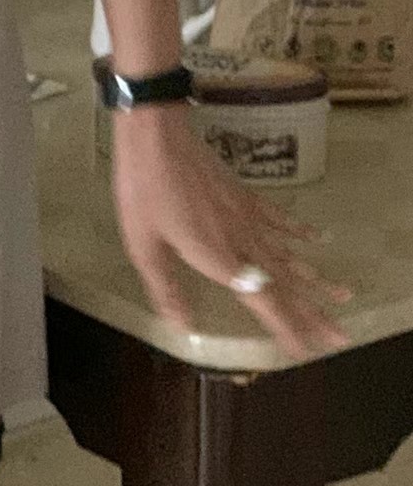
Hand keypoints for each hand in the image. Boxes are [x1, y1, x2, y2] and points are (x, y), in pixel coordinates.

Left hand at [112, 105, 352, 358]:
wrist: (156, 135)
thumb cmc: (144, 188)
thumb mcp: (143, 243)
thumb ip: (164, 286)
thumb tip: (181, 325)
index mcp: (218, 257)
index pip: (262, 300)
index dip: (287, 327)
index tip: (307, 351)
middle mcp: (242, 239)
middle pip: (285, 282)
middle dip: (314, 312)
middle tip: (341, 336)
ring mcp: (247, 214)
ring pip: (289, 253)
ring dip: (315, 278)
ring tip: (342, 295)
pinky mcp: (244, 193)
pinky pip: (279, 218)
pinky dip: (299, 231)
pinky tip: (317, 239)